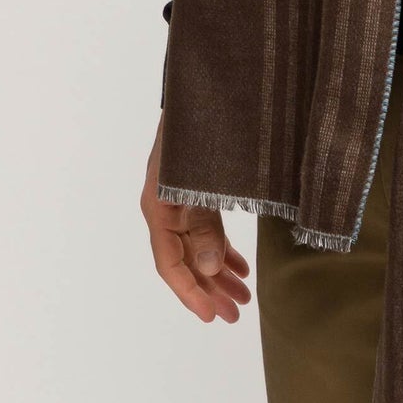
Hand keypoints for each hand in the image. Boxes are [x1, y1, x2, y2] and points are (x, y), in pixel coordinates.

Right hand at [142, 115, 251, 321]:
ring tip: (244, 298)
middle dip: (211, 290)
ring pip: (199, 248)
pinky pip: (207, 230)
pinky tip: (242, 266)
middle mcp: (166, 209)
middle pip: (186, 261)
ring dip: (219, 274)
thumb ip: (205, 222)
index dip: (191, 292)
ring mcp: (180, 201)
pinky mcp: (197, 192)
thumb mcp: (199, 177)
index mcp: (159, 206)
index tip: (212, 315)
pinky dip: (224, 249)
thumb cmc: (198, 128)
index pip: (170, 263)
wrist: (201, 86)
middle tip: (236, 315)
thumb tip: (212, 266)